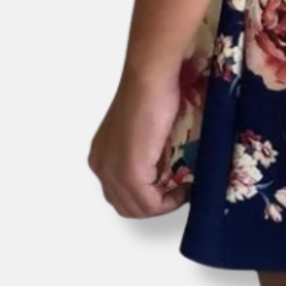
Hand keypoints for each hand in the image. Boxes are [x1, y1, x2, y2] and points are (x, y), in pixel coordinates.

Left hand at [89, 69, 187, 218]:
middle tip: (179, 191)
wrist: (151, 78)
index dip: (146, 194)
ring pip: (136, 208)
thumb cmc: (153, 90)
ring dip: (162, 205)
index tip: (172, 184)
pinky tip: (184, 189)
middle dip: (154, 204)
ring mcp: (113, 170)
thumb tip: (166, 163)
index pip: (120, 190)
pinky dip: (168, 202)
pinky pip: (149, 204)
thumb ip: (147, 147)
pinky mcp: (130, 171)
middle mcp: (101, 165)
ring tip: (184, 191)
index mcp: (102, 154)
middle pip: (125, 204)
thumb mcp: (146, 126)